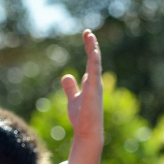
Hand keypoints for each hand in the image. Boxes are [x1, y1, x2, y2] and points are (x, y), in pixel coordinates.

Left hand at [61, 30, 103, 163]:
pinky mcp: (94, 90)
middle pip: (93, 59)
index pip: (90, 62)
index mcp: (91, 83)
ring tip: (90, 36)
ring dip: (93, 49)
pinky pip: (95, 73)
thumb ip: (71, 88)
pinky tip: (93, 51)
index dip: (89, 48)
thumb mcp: (73, 99)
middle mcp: (95, 82)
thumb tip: (67, 75)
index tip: (86, 36)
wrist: (87, 131)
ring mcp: (96, 86)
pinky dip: (94, 61)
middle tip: (87, 32)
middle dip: (91, 45)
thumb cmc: (82, 118)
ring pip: (95, 63)